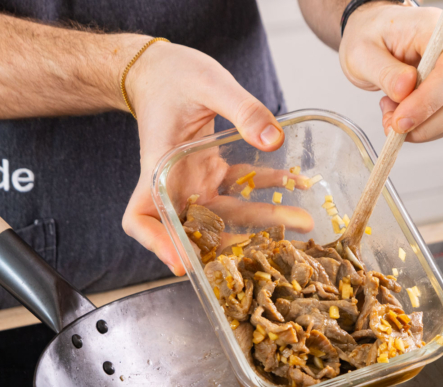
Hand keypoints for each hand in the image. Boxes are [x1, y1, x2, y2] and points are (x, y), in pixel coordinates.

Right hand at [120, 42, 311, 275]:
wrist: (162, 67)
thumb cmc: (171, 74)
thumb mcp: (209, 84)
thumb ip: (243, 109)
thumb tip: (274, 139)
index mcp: (158, 167)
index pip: (141, 218)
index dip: (156, 244)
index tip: (181, 262)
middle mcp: (175, 183)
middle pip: (198, 225)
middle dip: (238, 240)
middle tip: (280, 244)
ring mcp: (194, 180)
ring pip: (227, 211)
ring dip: (263, 219)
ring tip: (301, 221)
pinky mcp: (211, 171)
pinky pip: (240, 187)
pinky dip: (266, 188)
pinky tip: (295, 184)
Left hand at [339, 3, 442, 142]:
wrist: (376, 35)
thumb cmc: (371, 37)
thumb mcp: (363, 53)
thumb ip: (385, 72)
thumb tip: (406, 90)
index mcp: (436, 28)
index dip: (427, 101)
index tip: (399, 120)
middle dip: (423, 122)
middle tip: (390, 124)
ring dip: (422, 128)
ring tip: (391, 113)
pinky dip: (424, 127)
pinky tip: (401, 111)